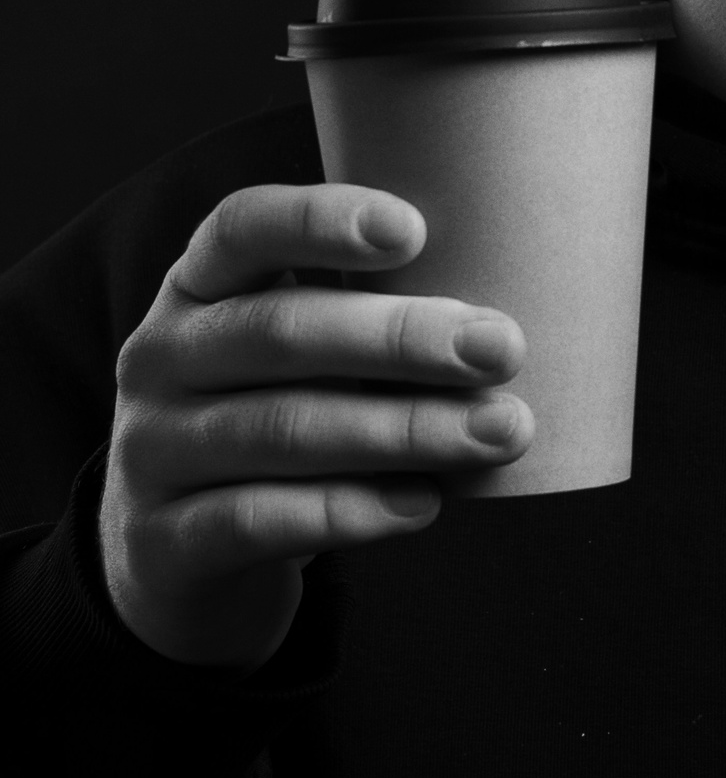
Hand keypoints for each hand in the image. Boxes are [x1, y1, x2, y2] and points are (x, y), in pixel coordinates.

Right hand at [100, 184, 532, 671]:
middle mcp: (161, 356)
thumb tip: (522, 291)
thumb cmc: (284, 411)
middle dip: (402, 338)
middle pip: (280, 332)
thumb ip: (377, 310)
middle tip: (504, 346)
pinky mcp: (165, 542)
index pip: (244, 227)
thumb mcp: (304, 349)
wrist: (184, 556)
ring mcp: (152, 450)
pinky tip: (424, 503)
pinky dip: (351, 510)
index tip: (416, 230)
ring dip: (404, 429)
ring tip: (499, 430)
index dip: (322, 221)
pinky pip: (260, 519)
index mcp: (200, 284)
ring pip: (282, 430)